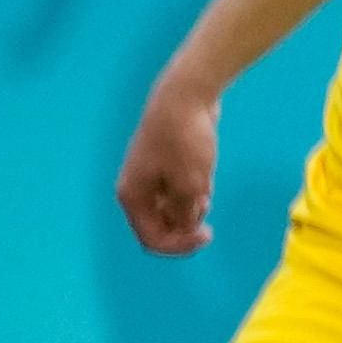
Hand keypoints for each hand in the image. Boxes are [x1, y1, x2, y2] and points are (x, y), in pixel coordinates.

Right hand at [116, 88, 219, 255]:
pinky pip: (180, 191)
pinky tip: (204, 175)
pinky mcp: (165, 164)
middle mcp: (137, 190)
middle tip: (205, 203)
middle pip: (161, 225)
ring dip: (192, 206)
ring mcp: (150, 176)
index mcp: (134, 197)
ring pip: (173, 208)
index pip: (152, 239)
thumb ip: (185, 215)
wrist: (185, 97)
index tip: (207, 235)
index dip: (180, 245)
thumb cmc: (184, 141)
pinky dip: (193, 191)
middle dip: (186, 223)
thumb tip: (184, 228)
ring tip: (203, 184)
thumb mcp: (189, 185)